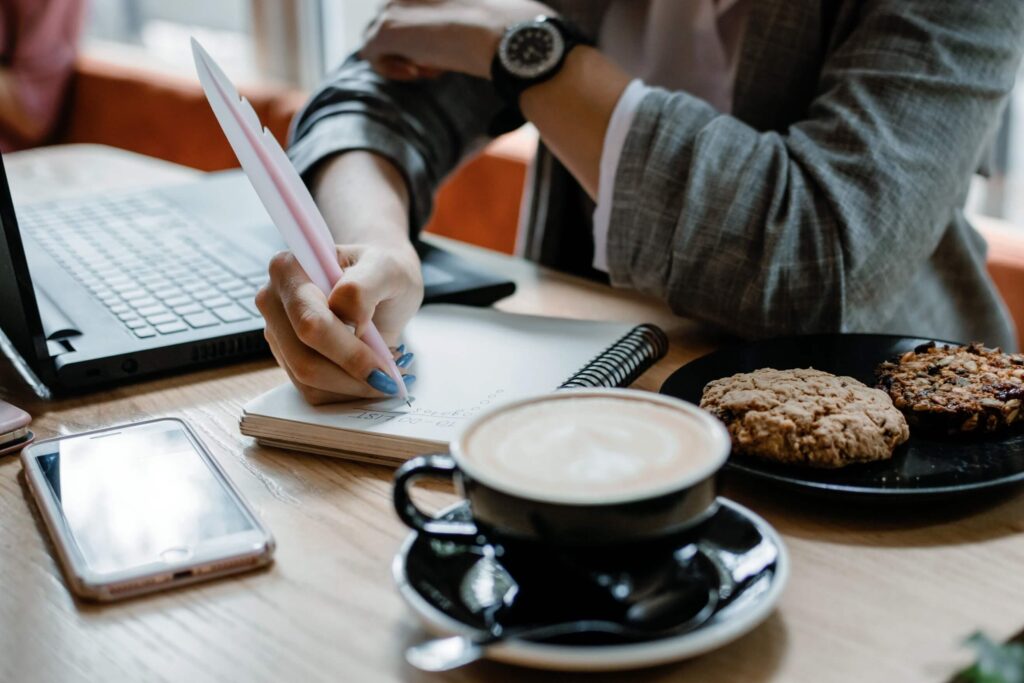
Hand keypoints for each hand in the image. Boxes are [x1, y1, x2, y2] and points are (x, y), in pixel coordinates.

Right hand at [256, 243, 422, 404]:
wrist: (381, 284)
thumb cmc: (383, 271)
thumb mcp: (387, 267)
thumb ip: (363, 287)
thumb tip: (348, 319)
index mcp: (289, 270)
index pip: (310, 323)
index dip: (349, 352)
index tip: (385, 366)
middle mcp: (274, 302)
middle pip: (305, 359)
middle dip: (353, 376)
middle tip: (393, 379)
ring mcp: (278, 334)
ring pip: (308, 381)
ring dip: (353, 386)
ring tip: (387, 372)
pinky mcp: (287, 359)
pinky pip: (315, 391)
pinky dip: (348, 390)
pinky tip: (371, 373)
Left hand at [361, 0, 554, 79]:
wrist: (507, 37)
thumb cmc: (512, 30)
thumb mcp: (489, 17)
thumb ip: (470, 22)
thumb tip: (474, 33)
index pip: (414, 8)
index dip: (425, 29)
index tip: (446, 45)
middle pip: (393, 18)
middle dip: (413, 43)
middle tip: (441, 60)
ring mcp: (394, 6)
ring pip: (379, 35)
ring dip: (403, 55)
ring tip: (433, 66)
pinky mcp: (386, 29)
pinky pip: (370, 54)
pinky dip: (392, 69)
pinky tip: (419, 72)